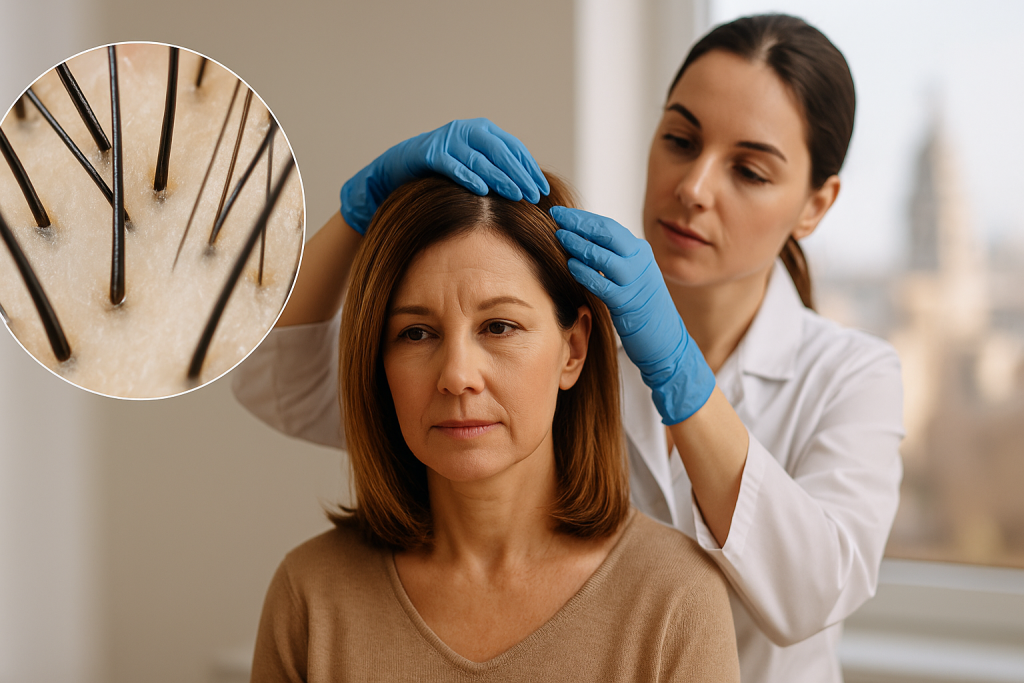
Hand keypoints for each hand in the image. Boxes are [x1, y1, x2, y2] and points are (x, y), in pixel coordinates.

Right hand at [340, 118, 548, 233]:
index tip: (542, 188)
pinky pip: (454, 166)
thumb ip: (495, 168)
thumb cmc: (442, 168)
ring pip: (480, 160)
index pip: (513, 148)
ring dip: (500, 179)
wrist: (400, 164)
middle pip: (500, 152)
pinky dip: (468, 178)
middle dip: (519, 175)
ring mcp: (448, 139)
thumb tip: (527, 187)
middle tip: (533, 195)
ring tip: (516, 196)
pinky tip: (482, 191)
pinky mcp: (431, 153)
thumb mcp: (472, 164)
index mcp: (482, 130)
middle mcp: (467, 130)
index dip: (529, 168)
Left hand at [551, 206, 714, 423]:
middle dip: (578, 223)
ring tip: (558, 237)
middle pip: (607, 234)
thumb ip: (612, 260)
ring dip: (579, 245)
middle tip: (555, 217)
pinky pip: (603, 284)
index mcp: (640, 253)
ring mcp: (636, 282)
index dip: (582, 218)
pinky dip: (586, 273)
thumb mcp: (631, 278)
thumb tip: (579, 243)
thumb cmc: (643, 310)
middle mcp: (641, 262)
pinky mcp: (629, 304)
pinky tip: (570, 266)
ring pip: (604, 256)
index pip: (608, 226)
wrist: (667, 342)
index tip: (560, 212)